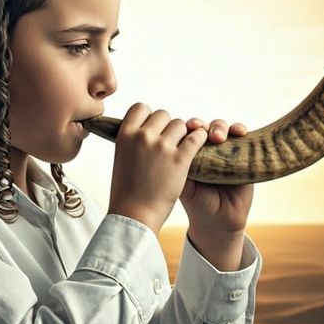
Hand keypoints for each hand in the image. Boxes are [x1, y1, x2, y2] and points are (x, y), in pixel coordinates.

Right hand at [106, 104, 212, 232]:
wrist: (135, 215)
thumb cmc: (127, 192)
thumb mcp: (121, 159)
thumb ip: (132, 142)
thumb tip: (141, 132)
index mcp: (124, 134)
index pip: (141, 108)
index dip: (150, 116)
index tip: (154, 128)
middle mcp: (143, 136)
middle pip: (163, 115)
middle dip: (169, 126)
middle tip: (172, 141)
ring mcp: (162, 146)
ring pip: (180, 124)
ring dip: (184, 133)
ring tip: (185, 147)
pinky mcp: (180, 159)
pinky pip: (196, 138)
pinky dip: (200, 139)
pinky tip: (202, 144)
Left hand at [179, 119, 253, 236]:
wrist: (217, 221)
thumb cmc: (197, 203)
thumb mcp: (182, 182)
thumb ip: (177, 162)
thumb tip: (171, 140)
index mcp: (192, 152)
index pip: (191, 132)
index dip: (191, 126)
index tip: (190, 127)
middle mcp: (209, 149)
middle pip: (207, 127)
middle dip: (206, 126)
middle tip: (207, 134)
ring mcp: (227, 152)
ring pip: (224, 130)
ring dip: (222, 127)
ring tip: (220, 137)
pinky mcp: (244, 158)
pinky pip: (244, 140)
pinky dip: (241, 132)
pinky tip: (241, 132)